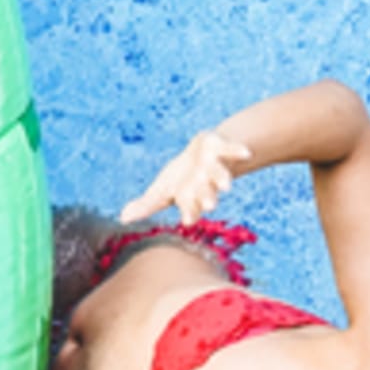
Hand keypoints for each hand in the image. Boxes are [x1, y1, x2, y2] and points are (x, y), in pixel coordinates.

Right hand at [118, 128, 253, 225]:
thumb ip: (145, 205)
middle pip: (205, 192)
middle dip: (207, 197)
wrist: (209, 158)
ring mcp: (214, 167)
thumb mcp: (162, 191)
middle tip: (209, 205)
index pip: (187, 205)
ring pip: (218, 173)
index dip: (189, 211)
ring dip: (222, 178)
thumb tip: (123, 219)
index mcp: (189, 195)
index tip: (189, 220)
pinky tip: (247, 153)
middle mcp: (204, 184)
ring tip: (227, 185)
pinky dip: (238, 150)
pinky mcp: (222, 149)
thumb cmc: (183, 179)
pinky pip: (231, 150)